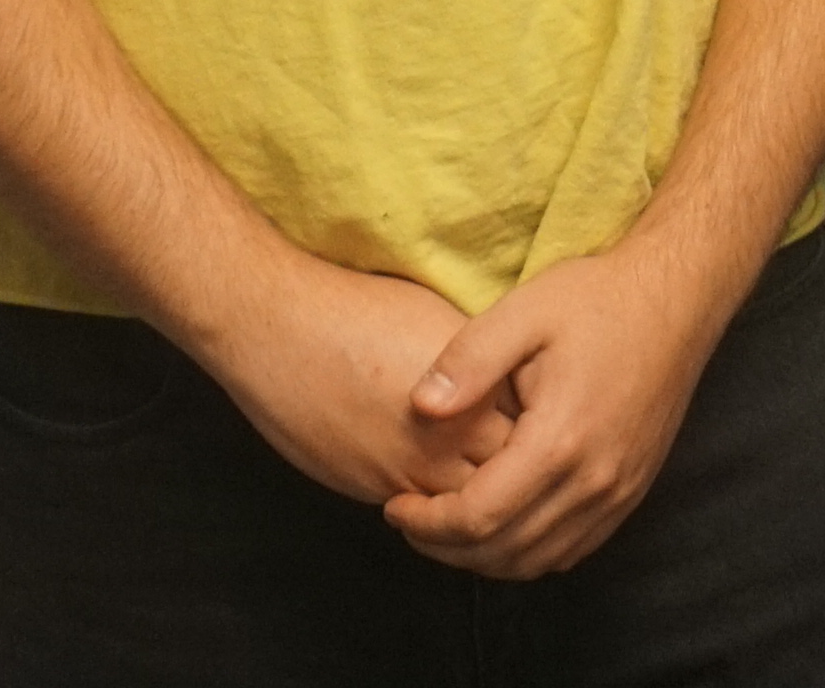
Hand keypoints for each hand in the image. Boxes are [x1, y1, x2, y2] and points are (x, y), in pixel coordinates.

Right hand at [188, 255, 518, 504]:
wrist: (279, 331)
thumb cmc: (358, 312)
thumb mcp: (439, 320)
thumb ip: (482, 362)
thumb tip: (513, 380)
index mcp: (470, 394)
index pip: (531, 434)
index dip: (541, 432)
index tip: (545, 424)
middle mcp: (444, 441)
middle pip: (505, 482)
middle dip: (518, 479)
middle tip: (526, 469)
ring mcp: (406, 472)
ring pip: (463, 511)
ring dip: (478, 502)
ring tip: (489, 486)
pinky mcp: (370, 488)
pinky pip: (419, 513)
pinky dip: (436, 507)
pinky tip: (439, 486)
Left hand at [384, 228, 760, 578]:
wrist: (676, 299)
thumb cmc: (597, 300)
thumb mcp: (524, 311)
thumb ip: (468, 360)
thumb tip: (419, 407)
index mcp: (560, 439)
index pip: (479, 516)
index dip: (427, 523)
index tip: (394, 506)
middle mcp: (594, 480)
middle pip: (505, 551)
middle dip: (445, 548)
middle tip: (409, 521)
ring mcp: (618, 492)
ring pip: (539, 561)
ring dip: (484, 558)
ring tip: (445, 527)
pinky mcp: (631, 490)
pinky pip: (573, 549)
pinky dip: (528, 553)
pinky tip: (500, 525)